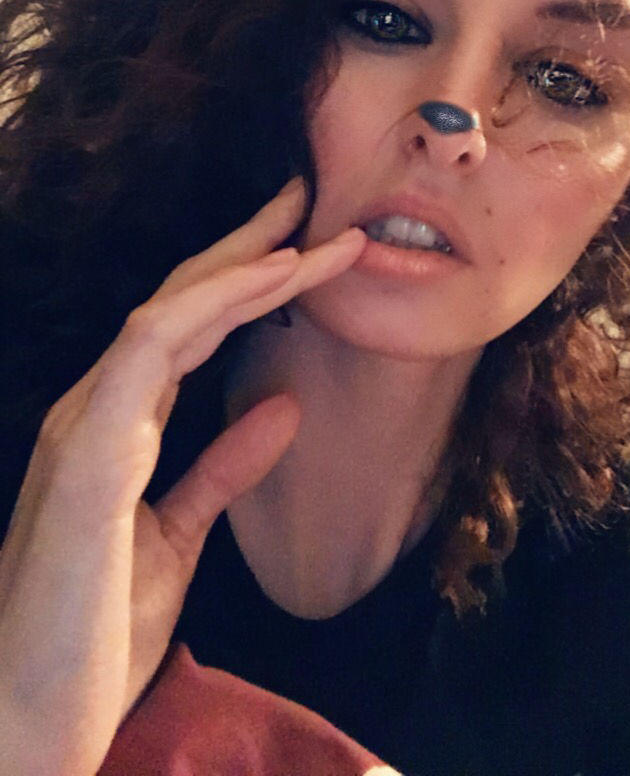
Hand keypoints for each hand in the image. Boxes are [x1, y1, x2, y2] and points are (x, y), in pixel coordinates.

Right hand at [0, 178, 365, 775]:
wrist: (29, 721)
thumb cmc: (92, 638)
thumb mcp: (178, 539)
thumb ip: (222, 469)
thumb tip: (281, 409)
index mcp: (115, 428)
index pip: (183, 331)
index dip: (242, 280)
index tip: (303, 245)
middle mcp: (94, 411)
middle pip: (177, 304)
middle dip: (245, 247)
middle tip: (307, 200)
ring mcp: (84, 428)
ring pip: (167, 314)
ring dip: (242, 269)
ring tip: (308, 239)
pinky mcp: (88, 458)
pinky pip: (148, 355)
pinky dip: (208, 309)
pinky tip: (264, 282)